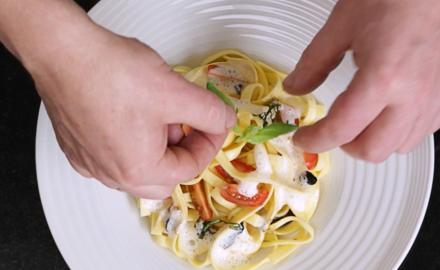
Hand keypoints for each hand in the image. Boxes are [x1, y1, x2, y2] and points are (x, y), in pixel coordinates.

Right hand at [29, 25, 235, 197]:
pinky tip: (131, 115)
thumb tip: (223, 121)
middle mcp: (111, 174)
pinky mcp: (77, 147)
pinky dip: (131, 143)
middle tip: (186, 123)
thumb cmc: (111, 73)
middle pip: (164, 178)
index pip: (190, 168)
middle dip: (182, 152)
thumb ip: (210, 112)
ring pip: (137, 169)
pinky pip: (113, 157)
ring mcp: (91, 163)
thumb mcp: (176, 93)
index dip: (210, 142)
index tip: (214, 122)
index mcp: (139, 170)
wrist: (64, 52)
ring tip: (157, 113)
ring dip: (157, 148)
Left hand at [284, 0, 439, 161]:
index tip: (304, 138)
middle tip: (331, 128)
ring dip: (371, 140)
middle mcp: (412, 96)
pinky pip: (421, 132)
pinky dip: (397, 130)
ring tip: (358, 119)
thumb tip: (295, 86)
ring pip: (398, 146)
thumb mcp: (341, 26)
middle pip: (372, 151)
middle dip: (344, 145)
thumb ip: (313, 63)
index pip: (341, 130)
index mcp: (383, 79)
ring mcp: (434, 99)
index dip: (315, 140)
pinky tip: (387, 110)